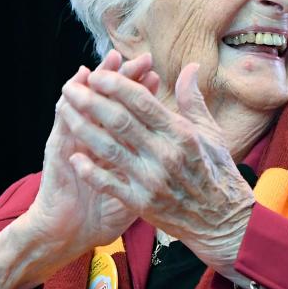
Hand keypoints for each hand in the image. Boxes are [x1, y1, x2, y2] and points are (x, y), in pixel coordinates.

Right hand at [26, 50, 160, 260]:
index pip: (129, 107)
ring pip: (85, 103)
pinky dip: (68, 104)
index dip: (140, 88)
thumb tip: (172, 142)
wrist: (71, 232)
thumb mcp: (137, 185)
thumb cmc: (106, 212)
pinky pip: (62, 125)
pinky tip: (72, 87)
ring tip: (107, 63)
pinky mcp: (58, 152)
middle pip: (109, 98)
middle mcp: (94, 137)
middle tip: (137, 58)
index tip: (154, 70)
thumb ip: (151, 160)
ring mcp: (75, 141)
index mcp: (115, 143)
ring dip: (96, 83)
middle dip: (124, 78)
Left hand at [58, 63, 254, 274]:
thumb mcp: (211, 132)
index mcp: (181, 133)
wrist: (222, 221)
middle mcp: (164, 154)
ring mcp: (151, 180)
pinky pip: (109, 183)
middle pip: (119, 121)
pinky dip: (90, 170)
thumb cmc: (216, 172)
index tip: (97, 74)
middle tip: (70, 88)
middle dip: (90, 101)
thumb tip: (190, 67)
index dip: (116, 85)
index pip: (142, 102)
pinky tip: (74, 157)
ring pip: (108, 148)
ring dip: (83, 129)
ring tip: (65, 113)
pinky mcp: (142, 203)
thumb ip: (193, 100)